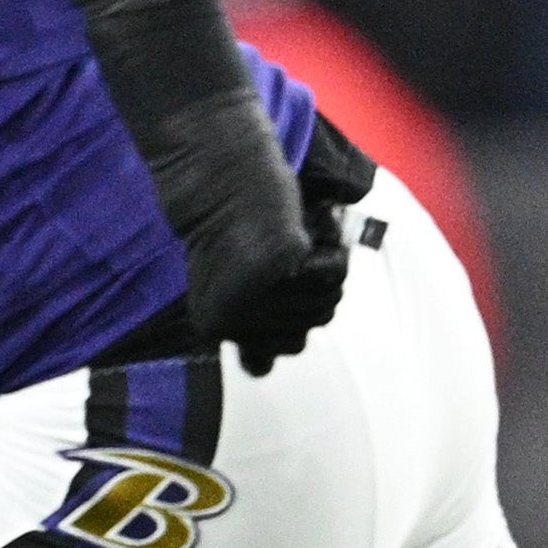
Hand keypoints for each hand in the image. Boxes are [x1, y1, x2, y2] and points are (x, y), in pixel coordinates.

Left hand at [178, 181, 350, 376]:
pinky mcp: (273, 266)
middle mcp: (228, 322)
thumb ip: (258, 333)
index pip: (292, 347)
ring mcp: (249, 297)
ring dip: (323, 262)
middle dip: (313, 284)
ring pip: (326, 300)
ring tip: (290, 236)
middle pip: (315, 324)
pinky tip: (302, 227)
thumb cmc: (236, 229)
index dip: (298, 306)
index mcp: (216, 328)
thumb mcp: (248, 288)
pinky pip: (331, 272)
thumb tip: (260, 372)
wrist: (217, 175)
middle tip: (284, 250)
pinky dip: (328, 244)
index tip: (273, 274)